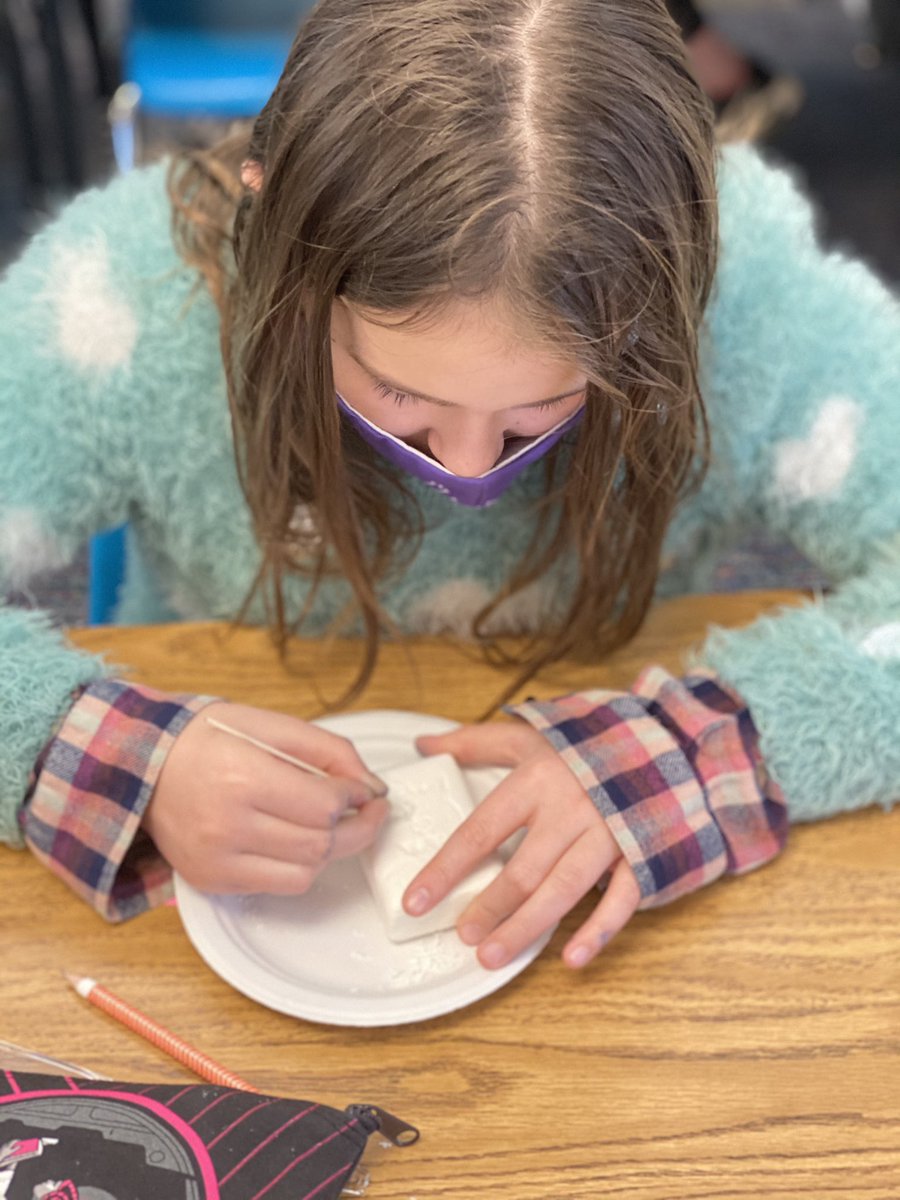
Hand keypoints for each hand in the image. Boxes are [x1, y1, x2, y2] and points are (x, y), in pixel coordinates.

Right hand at [145, 701, 388, 893]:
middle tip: (369, 811)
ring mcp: (217, 860)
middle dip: (359, 828)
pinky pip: (279, 886)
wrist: (142, 766)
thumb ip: (326, 749)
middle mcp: (227, 825)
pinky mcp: (212, 881)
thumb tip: (370, 785)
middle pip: (321, 845)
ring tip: (333, 825)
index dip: (357, 798)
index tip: (365, 789)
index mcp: (243, 778)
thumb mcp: (267, 724)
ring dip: (331, 850)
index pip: (325, 806)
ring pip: (306, 872)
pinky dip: (300, 866)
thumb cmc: (205, 740)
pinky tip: (298, 840)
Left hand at [402, 721, 639, 969]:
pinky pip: (620, 900)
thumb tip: (425, 745)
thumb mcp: (530, 734)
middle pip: (522, 868)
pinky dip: (597, 931)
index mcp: (536, 780)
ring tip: (492, 955)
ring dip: (527, 926)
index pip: (480, 830)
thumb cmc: (588, 743)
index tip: (415, 901)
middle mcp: (570, 808)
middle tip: (462, 935)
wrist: (664, 739)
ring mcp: (608, 833)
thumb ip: (476, 742)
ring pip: (563, 889)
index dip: (446, 869)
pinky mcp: (641, 853)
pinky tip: (570, 958)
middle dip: (489, 906)